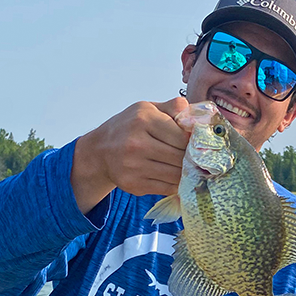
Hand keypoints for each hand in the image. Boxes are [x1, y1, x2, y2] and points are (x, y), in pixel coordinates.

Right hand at [71, 97, 189, 213]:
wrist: (100, 150)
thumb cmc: (129, 126)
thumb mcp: (147, 109)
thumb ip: (173, 107)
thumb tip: (195, 115)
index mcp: (143, 119)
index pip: (182, 137)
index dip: (192, 142)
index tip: (194, 144)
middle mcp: (136, 143)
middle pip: (180, 157)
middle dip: (191, 159)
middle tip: (195, 158)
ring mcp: (134, 166)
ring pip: (175, 175)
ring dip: (185, 173)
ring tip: (188, 168)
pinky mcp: (134, 184)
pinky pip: (166, 188)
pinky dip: (175, 184)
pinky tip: (175, 177)